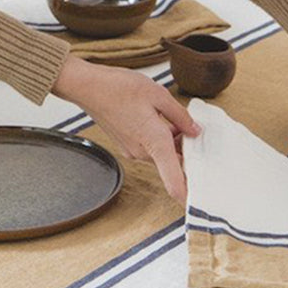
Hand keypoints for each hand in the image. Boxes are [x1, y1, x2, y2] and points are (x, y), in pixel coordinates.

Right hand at [52, 55, 200, 203]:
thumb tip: (195, 131)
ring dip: (173, 142)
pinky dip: (160, 138)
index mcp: (154, 142)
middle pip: (172, 162)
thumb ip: (180, 116)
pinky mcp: (126, 145)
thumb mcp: (158, 95)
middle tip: (196, 130)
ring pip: (162, 153)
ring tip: (177, 118)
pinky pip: (150, 147)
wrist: (88, 87)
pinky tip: (161, 119)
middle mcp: (142, 152)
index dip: (186, 193)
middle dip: (186, 150)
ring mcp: (132, 150)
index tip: (198, 200)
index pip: (173, 179)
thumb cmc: (119, 88)